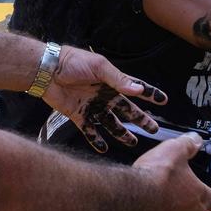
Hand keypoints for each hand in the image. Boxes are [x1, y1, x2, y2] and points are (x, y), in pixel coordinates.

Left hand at [42, 46, 166, 152]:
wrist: (47, 71)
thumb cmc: (73, 62)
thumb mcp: (99, 67)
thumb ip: (119, 80)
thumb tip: (139, 90)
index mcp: (111, 81)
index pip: (135, 88)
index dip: (149, 94)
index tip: (163, 101)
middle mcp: (103, 95)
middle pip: (126, 110)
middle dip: (140, 119)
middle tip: (153, 129)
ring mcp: (91, 106)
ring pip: (110, 123)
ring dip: (121, 133)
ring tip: (132, 142)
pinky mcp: (78, 115)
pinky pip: (90, 130)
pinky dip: (96, 140)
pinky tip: (103, 148)